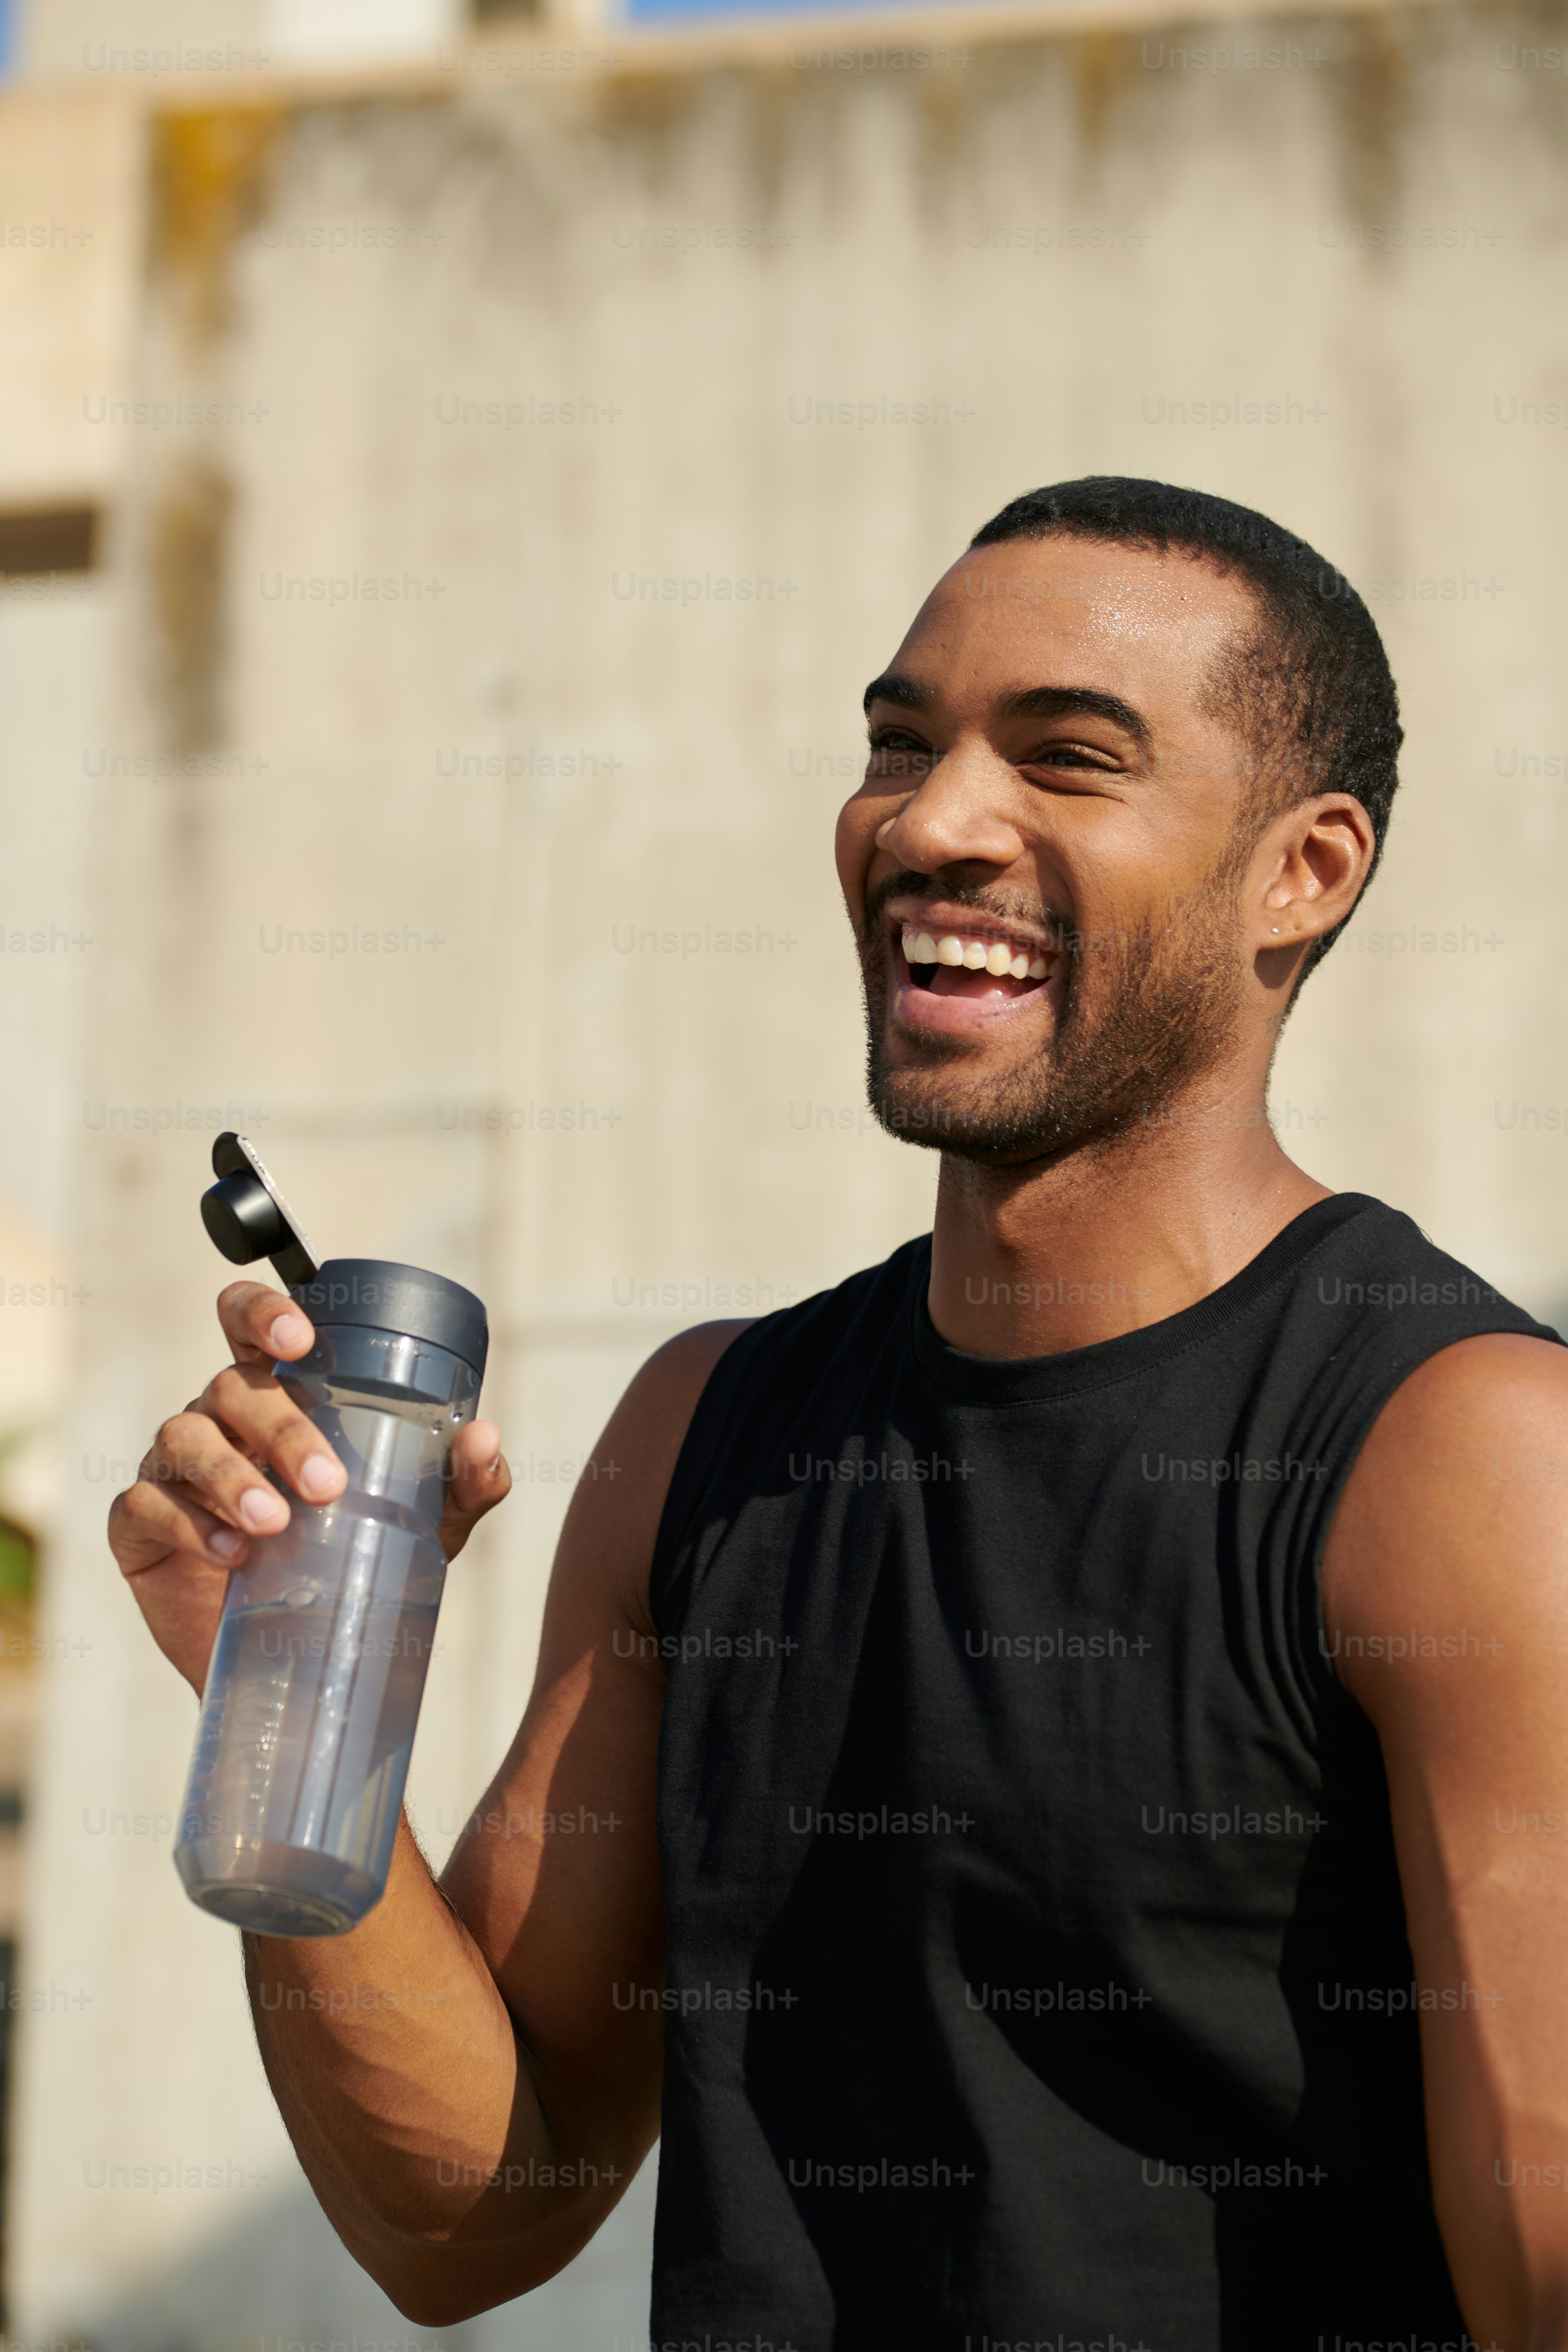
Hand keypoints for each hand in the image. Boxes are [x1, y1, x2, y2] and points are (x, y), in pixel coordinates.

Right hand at [107, 1280, 510, 1694]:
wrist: (302, 1658)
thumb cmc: (359, 1564)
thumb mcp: (424, 1524)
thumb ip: (461, 1482)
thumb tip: (483, 1438)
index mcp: (278, 1396)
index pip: (248, 1323)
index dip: (262, 1312)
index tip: (299, 1338)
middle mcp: (219, 1418)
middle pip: (233, 1387)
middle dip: (280, 1429)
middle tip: (327, 1484)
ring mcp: (172, 1468)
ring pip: (183, 1439)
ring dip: (231, 1478)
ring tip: (275, 1526)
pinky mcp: (140, 1526)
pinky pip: (146, 1505)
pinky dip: (189, 1525)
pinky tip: (232, 1556)